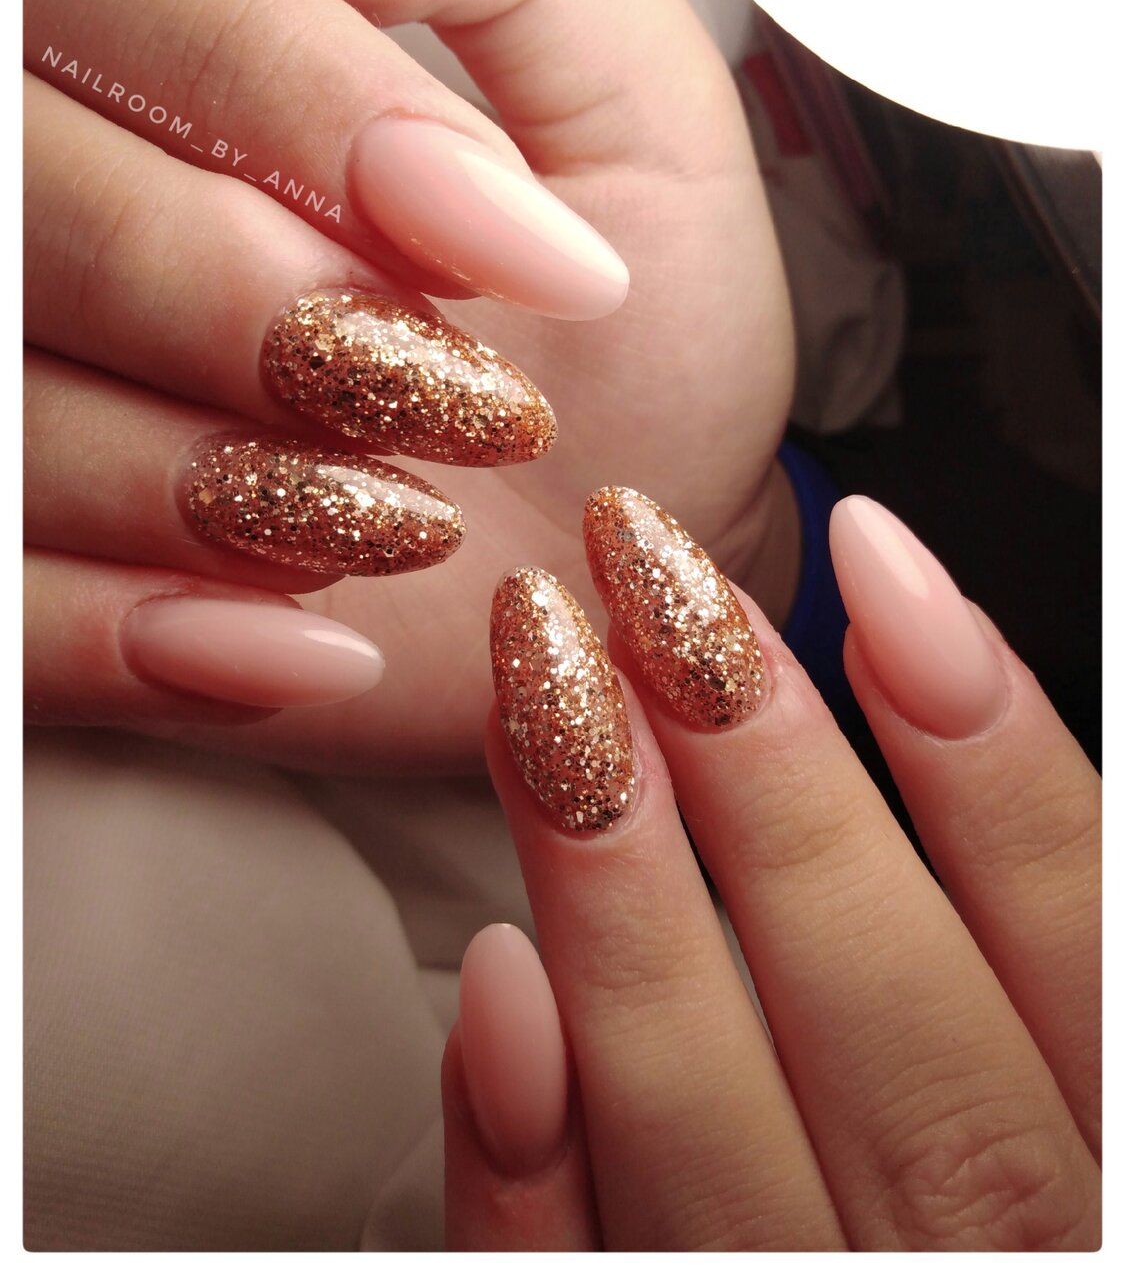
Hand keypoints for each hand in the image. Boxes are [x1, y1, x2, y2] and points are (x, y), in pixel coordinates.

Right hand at [24, 0, 795, 773]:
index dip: (282, 94)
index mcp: (165, 23)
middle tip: (454, 393)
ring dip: (218, 492)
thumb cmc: (634, 324)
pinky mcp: (33, 564)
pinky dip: (140, 645)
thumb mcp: (631, 96)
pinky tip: (301, 653)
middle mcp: (50, 191)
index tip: (494, 230)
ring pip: (4, 412)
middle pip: (19, 192)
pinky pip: (1, 610)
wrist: (625, 531)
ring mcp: (25, 381)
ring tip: (400, 523)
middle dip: (250, 306)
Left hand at [444, 492, 1100, 1250]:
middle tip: (650, 579)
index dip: (995, 748)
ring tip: (543, 687)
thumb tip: (944, 698)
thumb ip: (1061, 941)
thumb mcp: (1076, 1057)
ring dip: (632, 917)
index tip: (882, 560)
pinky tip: (496, 999)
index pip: (1086, 949)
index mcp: (1124, 1184)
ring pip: (726, 1160)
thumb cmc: (1024, 1191)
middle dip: (776, 792)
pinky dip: (536, 1178)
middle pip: (902, 1043)